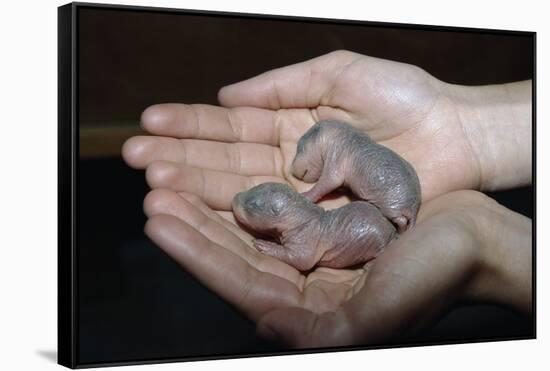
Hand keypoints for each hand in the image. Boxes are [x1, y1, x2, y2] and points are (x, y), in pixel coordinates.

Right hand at [123, 51, 475, 207]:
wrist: (453, 134)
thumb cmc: (404, 98)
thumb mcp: (338, 72)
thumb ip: (282, 83)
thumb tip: (227, 95)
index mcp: (288, 125)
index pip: (230, 126)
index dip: (190, 124)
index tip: (150, 121)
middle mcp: (287, 163)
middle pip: (226, 162)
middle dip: (181, 158)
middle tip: (137, 157)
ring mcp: (302, 195)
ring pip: (241, 192)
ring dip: (198, 188)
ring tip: (157, 183)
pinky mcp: (321, 220)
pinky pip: (274, 219)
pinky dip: (238, 216)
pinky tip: (201, 212)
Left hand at [143, 189, 531, 347]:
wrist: (472, 239)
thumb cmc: (435, 278)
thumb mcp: (379, 317)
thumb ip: (319, 332)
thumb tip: (263, 325)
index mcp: (309, 307)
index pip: (239, 281)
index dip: (196, 253)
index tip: (160, 222)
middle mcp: (302, 280)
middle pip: (233, 251)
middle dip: (191, 223)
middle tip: (154, 191)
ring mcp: (310, 248)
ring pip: (247, 226)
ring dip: (209, 201)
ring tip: (171, 176)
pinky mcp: (321, 221)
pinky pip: (274, 203)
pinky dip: (246, 188)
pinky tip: (221, 173)